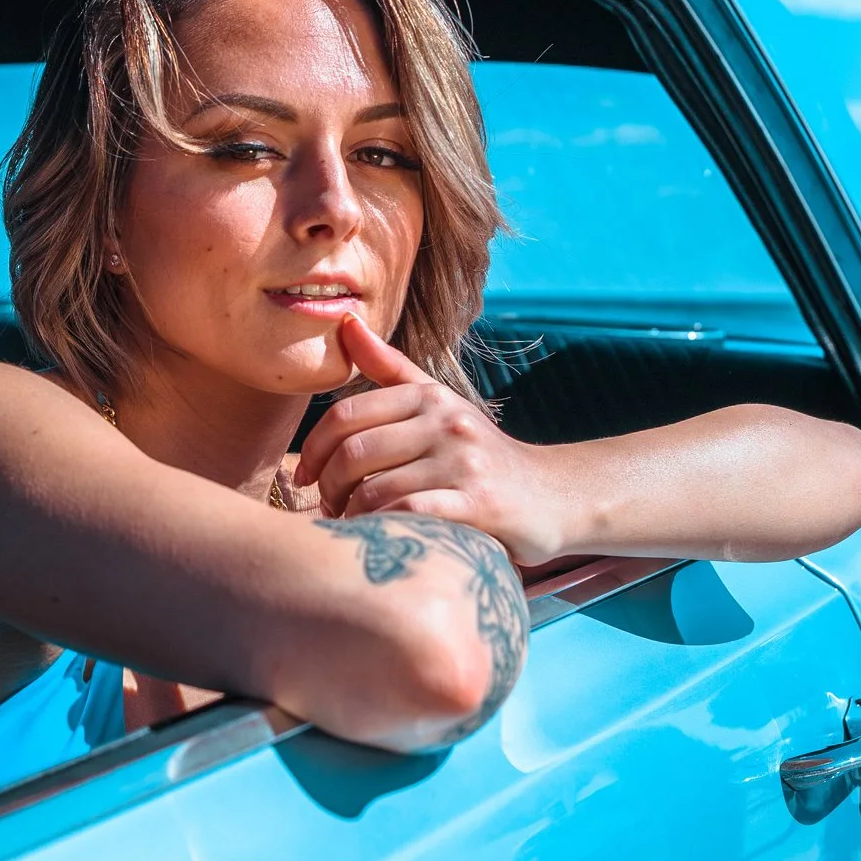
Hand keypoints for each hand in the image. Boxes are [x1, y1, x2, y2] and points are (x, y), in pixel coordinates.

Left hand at [294, 315, 572, 566]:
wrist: (553, 495)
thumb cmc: (480, 453)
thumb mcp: (439, 404)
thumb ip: (389, 367)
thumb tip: (346, 323)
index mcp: (429, 397)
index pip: (346, 415)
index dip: (314, 449)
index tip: (308, 477)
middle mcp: (446, 422)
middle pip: (355, 452)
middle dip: (329, 486)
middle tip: (328, 507)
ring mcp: (464, 463)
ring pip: (376, 488)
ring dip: (351, 514)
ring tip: (350, 525)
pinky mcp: (479, 504)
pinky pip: (411, 513)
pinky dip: (383, 527)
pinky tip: (380, 537)